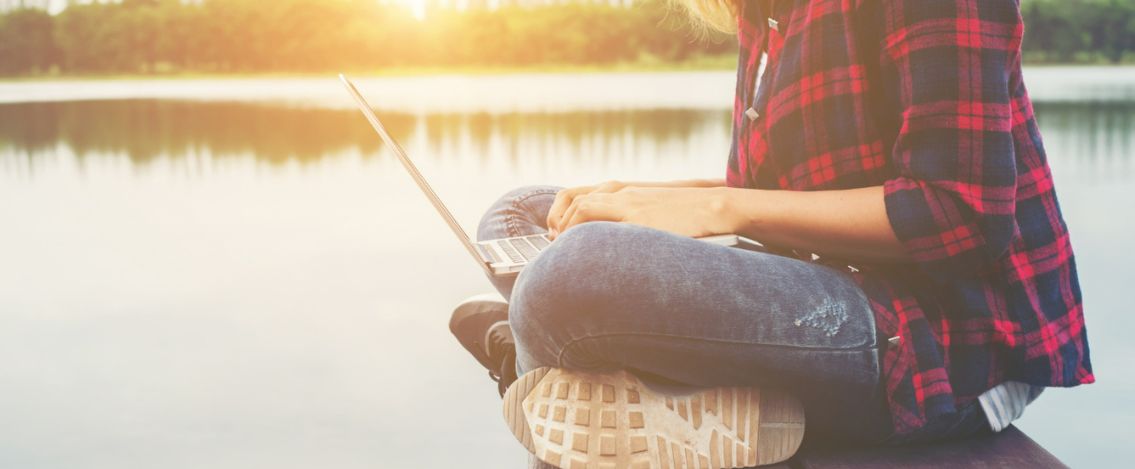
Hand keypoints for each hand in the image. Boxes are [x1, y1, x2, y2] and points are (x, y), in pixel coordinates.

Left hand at [550, 187, 737, 238]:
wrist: (714, 207)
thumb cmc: (687, 216)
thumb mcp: (653, 213)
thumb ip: (630, 221)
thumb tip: (613, 244)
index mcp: (625, 191)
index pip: (579, 195)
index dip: (561, 214)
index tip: (555, 233)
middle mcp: (623, 192)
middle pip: (574, 199)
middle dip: (557, 221)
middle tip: (553, 242)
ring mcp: (630, 203)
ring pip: (582, 207)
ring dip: (566, 227)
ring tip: (563, 247)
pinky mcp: (639, 217)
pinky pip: (599, 220)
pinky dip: (583, 233)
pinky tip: (583, 250)